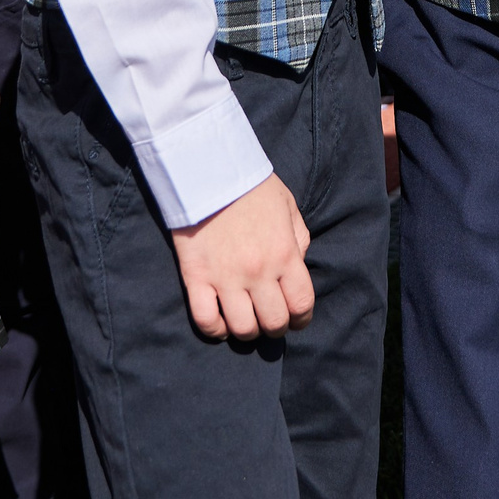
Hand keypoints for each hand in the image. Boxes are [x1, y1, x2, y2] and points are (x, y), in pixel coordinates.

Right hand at [169, 172, 313, 341]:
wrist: (207, 167)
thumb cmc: (250, 185)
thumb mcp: (288, 207)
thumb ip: (298, 239)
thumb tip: (297, 267)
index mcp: (285, 254)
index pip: (302, 305)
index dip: (301, 319)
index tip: (296, 318)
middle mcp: (259, 272)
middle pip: (274, 323)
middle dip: (276, 327)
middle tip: (269, 318)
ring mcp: (226, 277)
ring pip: (243, 329)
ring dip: (247, 331)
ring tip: (245, 320)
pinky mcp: (196, 277)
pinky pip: (206, 320)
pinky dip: (215, 330)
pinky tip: (220, 323)